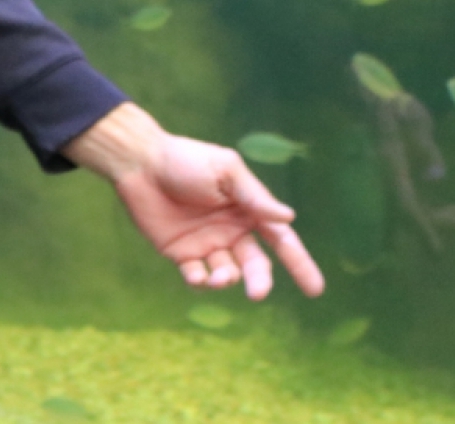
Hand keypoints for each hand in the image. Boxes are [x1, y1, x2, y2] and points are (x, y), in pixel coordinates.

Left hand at [63, 104, 325, 300]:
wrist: (139, 163)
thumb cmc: (185, 160)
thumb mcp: (225, 171)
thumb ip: (254, 197)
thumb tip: (288, 218)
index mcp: (248, 209)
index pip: (281, 240)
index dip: (299, 264)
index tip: (315, 290)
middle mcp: (232, 230)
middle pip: (256, 264)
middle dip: (259, 281)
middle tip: (257, 294)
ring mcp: (207, 243)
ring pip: (228, 274)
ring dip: (227, 280)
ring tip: (219, 278)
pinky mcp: (181, 253)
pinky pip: (197, 276)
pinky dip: (200, 282)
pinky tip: (198, 276)